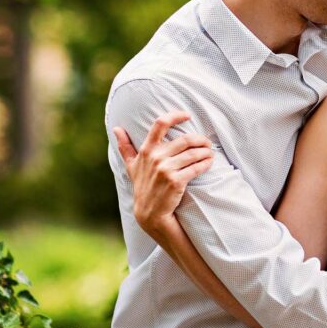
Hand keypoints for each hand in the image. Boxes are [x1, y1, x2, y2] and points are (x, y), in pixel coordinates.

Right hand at [113, 112, 212, 234]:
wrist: (149, 212)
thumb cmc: (143, 186)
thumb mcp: (132, 166)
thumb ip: (125, 147)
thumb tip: (116, 128)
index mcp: (147, 150)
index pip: (160, 124)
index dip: (175, 116)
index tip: (187, 115)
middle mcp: (155, 158)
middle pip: (185, 140)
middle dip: (200, 140)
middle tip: (207, 142)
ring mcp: (165, 170)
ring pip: (193, 154)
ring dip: (206, 152)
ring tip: (210, 152)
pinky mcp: (176, 181)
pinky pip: (196, 167)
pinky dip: (206, 163)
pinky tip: (209, 162)